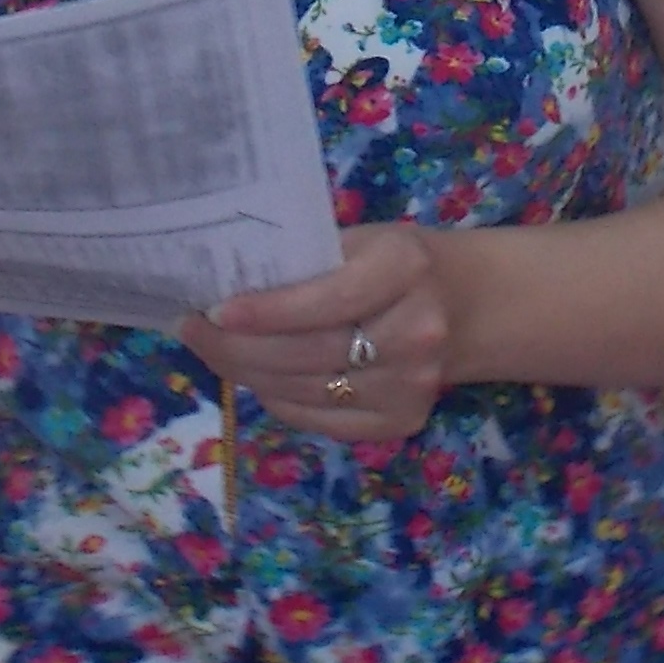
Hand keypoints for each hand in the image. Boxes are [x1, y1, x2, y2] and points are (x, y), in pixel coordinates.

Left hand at [184, 224, 453, 443]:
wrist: (469, 305)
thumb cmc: (396, 263)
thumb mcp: (362, 241)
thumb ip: (306, 261)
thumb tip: (220, 288)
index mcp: (406, 268)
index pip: (326, 300)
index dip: (266, 312)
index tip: (214, 312)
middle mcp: (417, 331)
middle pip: (306, 353)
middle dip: (237, 348)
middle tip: (193, 332)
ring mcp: (413, 384)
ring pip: (304, 391)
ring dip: (248, 374)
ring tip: (216, 353)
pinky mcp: (402, 421)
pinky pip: (319, 419)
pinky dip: (279, 401)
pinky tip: (259, 378)